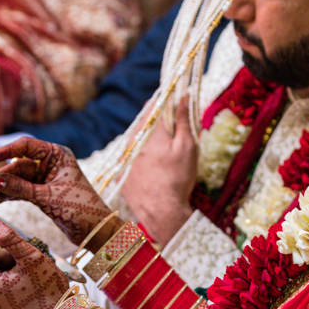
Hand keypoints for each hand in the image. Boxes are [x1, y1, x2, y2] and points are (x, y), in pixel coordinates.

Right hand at [0, 137, 114, 246]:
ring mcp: (44, 178)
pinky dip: (5, 196)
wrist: (95, 231)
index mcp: (57, 154)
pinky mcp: (40, 193)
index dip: (4, 152)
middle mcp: (49, 163)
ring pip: (15, 179)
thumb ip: (19, 187)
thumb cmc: (79, 209)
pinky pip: (18, 191)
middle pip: (17, 165)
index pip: (25, 146)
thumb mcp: (47, 197)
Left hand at [120, 96, 196, 245]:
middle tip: (170, 125)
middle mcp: (133, 142)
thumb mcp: (187, 148)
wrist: (161, 212)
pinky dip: (139, 155)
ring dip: (147, 137)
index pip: (155, 107)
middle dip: (156, 120)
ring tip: (162, 148)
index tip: (173, 99)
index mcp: (150, 133)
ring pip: (135, 139)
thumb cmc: (178, 179)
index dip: (165, 101)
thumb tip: (182, 96)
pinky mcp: (120, 174)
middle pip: (143, 122)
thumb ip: (184, 120)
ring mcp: (124, 159)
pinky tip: (151, 165)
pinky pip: (129, 157)